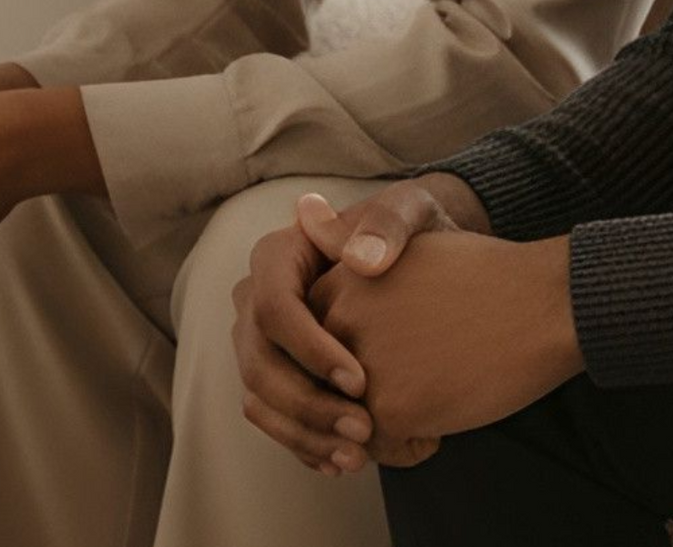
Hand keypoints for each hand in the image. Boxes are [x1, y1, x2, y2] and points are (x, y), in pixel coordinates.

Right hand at [231, 177, 484, 472]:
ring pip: (260, 398)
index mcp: (278, 255)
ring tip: (359, 457)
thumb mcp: (408, 209)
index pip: (274, 306)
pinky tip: (343, 461)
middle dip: (308, 404)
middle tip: (364, 431)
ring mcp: (260, 342)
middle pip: (259, 361)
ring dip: (305, 435)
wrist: (417, 261)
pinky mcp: (275, 375)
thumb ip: (388, 223)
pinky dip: (304, 444)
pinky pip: (274, 418)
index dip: (309, 349)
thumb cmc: (410, 229)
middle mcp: (256, 300)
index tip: (360, 380)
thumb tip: (360, 260)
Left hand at [311, 230, 581, 448]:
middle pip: (332, 382)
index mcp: (344, 274)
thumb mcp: (411, 244)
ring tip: (442, 380)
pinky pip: (385, 447)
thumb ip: (355, 245)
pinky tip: (452, 402)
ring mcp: (361, 361)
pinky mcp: (390, 405)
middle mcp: (340, 313)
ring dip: (394, 417)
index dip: (364, 350)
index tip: (410, 337)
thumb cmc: (485, 278)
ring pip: (352, 420)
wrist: (544, 303)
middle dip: (375, 388)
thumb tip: (304, 213)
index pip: (323, 339)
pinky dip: (419, 440)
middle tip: (432, 360)